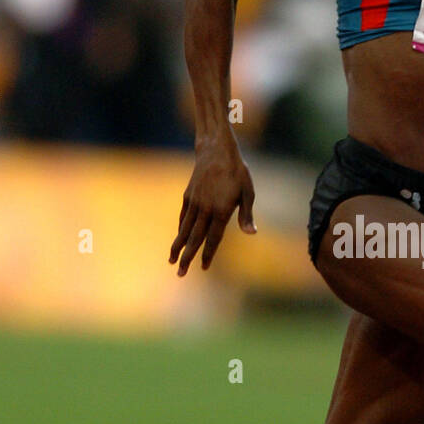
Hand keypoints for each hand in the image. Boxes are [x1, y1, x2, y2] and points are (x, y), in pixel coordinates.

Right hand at [170, 131, 255, 275]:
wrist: (216, 150)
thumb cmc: (237, 171)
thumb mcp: (247, 191)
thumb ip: (246, 214)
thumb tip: (252, 233)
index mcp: (221, 211)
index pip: (213, 238)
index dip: (208, 254)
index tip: (203, 267)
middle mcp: (205, 209)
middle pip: (194, 238)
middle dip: (187, 257)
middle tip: (180, 274)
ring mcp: (194, 202)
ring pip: (184, 229)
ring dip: (178, 246)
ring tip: (172, 260)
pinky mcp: (188, 195)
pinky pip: (184, 216)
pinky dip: (180, 228)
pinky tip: (178, 237)